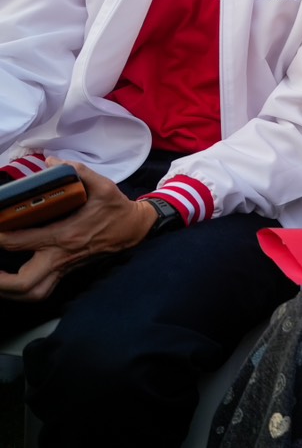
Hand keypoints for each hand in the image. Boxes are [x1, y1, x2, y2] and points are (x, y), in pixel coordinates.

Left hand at [0, 162, 156, 301]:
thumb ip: (77, 171)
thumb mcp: (103, 185)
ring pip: (31, 293)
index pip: (22, 242)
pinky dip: (22, 291)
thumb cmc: (116, 208)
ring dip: (9, 291)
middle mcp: (61, 256)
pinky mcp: (66, 271)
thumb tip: (50, 161)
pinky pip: (40, 291)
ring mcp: (63, 267)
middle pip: (23, 283)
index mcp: (66, 235)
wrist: (134, 228)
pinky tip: (12, 280)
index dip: (0, 237)